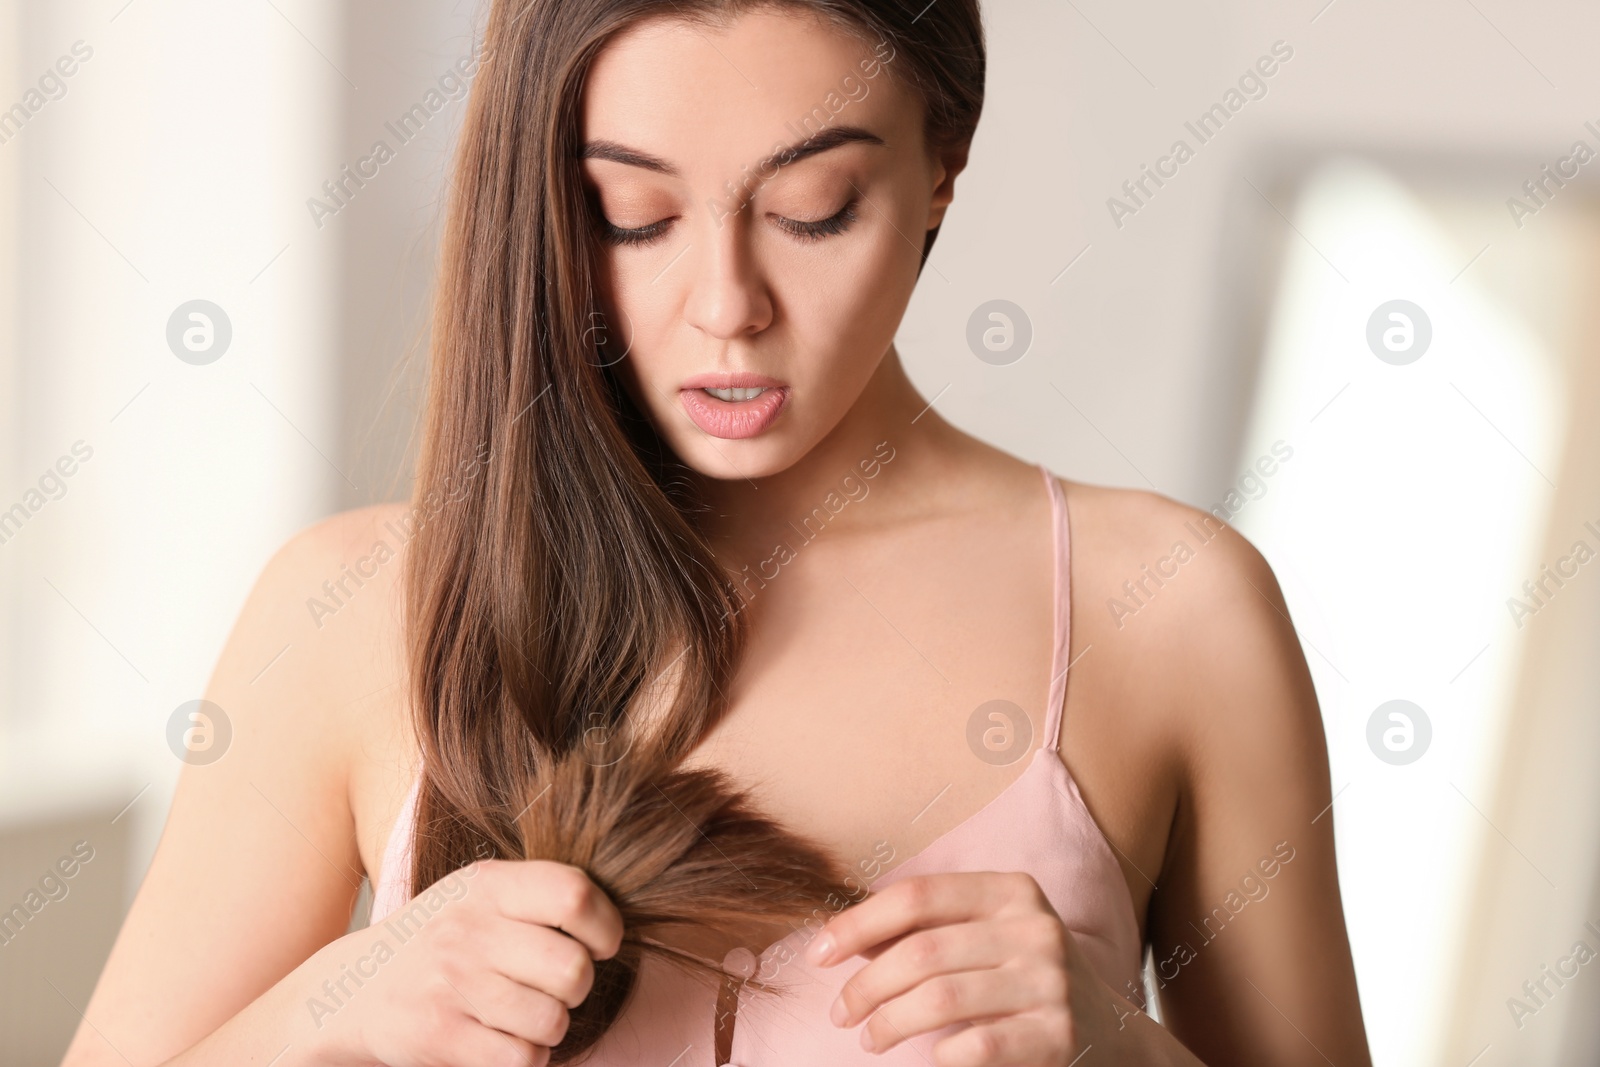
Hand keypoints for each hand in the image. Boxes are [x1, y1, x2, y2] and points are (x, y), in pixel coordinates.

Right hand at [310, 859, 623, 1066]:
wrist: (354, 989)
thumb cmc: (441, 939)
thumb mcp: (479, 894)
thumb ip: (538, 895)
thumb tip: (614, 921)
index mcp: (487, 885)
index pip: (574, 895)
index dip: (606, 926)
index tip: (600, 944)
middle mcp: (468, 930)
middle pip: (573, 968)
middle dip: (579, 987)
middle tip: (559, 987)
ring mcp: (452, 984)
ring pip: (552, 1020)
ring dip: (551, 1027)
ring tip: (525, 1015)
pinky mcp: (440, 1036)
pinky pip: (522, 1058)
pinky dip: (527, 1057)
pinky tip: (506, 1041)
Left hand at [804, 871, 1126, 1065]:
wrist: (1112, 1036)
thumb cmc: (1025, 981)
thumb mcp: (988, 938)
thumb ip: (927, 931)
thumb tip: (843, 937)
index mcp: (1011, 891)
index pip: (917, 896)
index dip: (857, 923)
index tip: (818, 954)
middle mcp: (1035, 928)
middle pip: (921, 951)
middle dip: (865, 986)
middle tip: (841, 1012)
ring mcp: (1051, 982)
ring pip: (940, 999)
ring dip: (888, 1023)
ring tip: (870, 1038)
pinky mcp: (1059, 1035)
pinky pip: (976, 1046)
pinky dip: (939, 1054)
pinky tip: (929, 1057)